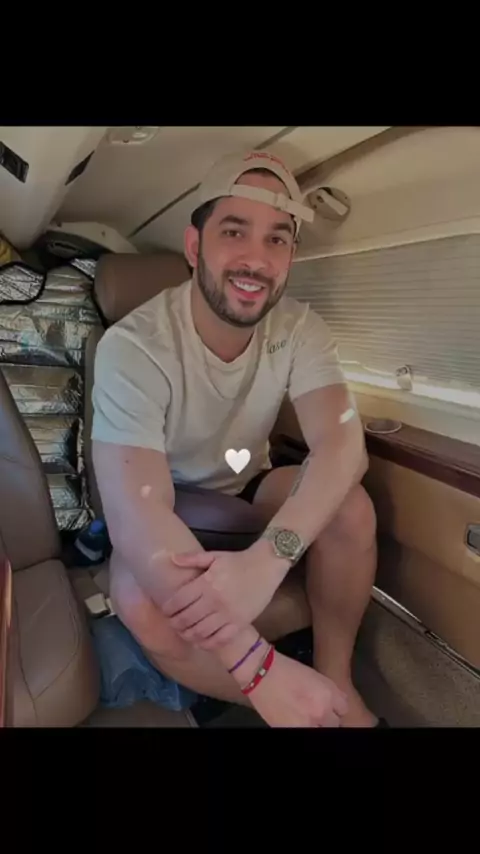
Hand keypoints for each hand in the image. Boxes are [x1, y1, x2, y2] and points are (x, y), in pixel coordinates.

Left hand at [161, 548, 280, 649]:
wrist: (267, 566)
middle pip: (186, 619)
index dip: (168, 609)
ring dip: (188, 635)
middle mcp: (215, 601)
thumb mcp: (215, 556)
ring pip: (200, 632)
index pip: (179, 601)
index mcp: (207, 583)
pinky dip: (207, 644)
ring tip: (184, 633)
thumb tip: (171, 558)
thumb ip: (192, 558)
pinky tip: (201, 642)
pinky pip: (220, 639)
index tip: (165, 611)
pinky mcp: (240, 623)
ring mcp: (228, 614)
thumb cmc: (238, 560)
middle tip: (172, 624)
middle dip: (175, 623)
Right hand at [247, 650, 347, 727]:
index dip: (335, 707)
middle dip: (327, 717)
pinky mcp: (292, 730)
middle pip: (335, 723)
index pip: (344, 709)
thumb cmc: (286, 670)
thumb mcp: (314, 676)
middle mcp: (322, 711)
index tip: (330, 707)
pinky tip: (295, 718)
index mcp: (329, 694)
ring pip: (322, 730)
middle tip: (315, 711)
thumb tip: (337, 702)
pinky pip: (305, 732)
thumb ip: (329, 691)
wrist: (260, 673)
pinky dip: (302, 726)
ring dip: (316, 724)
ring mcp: (308, 723)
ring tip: (305, 715)